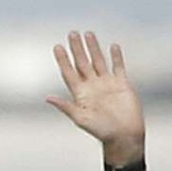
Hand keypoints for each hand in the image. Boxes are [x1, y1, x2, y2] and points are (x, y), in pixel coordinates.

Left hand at [46, 31, 144, 167]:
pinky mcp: (122, 84)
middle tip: (71, 33)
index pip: (69, 73)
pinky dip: (116, 57)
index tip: (57, 47)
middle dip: (77, 49)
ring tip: (88, 34)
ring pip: (98, 61)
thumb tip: (47, 98)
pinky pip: (118, 67)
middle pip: (82, 63)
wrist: (124, 136)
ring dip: (94, 48)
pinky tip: (112, 47)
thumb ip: (65, 106)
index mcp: (80, 94)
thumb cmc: (101, 131)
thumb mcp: (80, 118)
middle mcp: (92, 87)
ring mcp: (107, 84)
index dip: (63, 60)